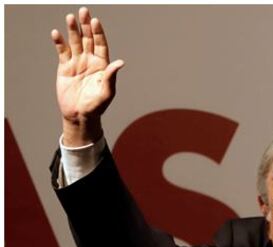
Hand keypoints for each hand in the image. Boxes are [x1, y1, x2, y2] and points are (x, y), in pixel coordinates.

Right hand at [52, 7, 124, 145]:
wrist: (80, 115)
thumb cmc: (97, 106)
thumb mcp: (106, 92)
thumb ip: (111, 77)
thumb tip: (120, 63)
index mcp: (102, 65)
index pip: (101, 44)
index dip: (98, 33)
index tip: (95, 21)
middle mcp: (90, 61)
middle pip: (88, 39)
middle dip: (86, 26)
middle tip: (84, 11)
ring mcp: (77, 63)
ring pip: (75, 42)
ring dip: (73, 30)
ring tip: (70, 17)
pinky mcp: (64, 67)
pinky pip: (62, 52)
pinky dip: (59, 42)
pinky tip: (56, 33)